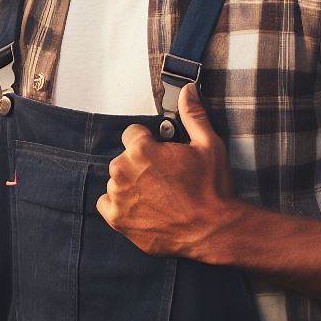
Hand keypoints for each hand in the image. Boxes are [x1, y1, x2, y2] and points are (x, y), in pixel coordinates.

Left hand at [96, 83, 238, 259]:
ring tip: (157, 194)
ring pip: (116, 180)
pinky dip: (119, 204)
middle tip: (165, 177)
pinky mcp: (118, 220)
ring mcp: (119, 197)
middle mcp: (124, 171)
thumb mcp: (208, 144)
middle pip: (123, 158)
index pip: (131, 134)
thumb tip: (188, 90)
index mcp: (142, 150)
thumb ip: (192, 114)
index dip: (149, 142)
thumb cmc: (212, 188)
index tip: (161, 153)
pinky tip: (141, 207)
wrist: (214, 231)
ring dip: (131, 184)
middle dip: (140, 163)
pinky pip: (106, 203)